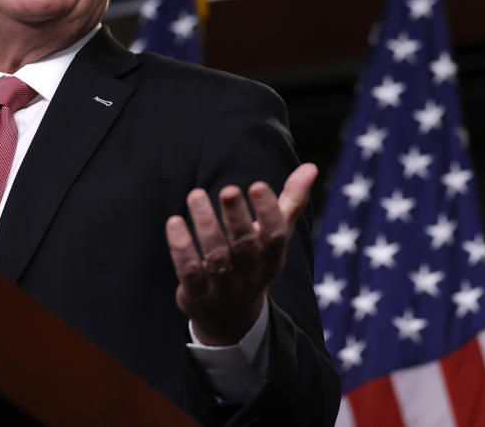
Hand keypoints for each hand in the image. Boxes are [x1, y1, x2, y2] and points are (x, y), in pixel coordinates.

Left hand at [165, 162, 317, 345]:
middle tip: (228, 190)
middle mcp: (250, 275)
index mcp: (272, 258)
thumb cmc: (254, 261)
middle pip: (244, 245)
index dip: (268, 212)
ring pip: (216, 256)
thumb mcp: (275, 236)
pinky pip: (189, 271)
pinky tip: (174, 222)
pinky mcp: (197, 295)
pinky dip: (181, 247)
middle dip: (236, 216)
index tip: (257, 185)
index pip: (275, 235)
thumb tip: (310, 167)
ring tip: (195, 195)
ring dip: (206, 225)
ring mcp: (224, 288)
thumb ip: (291, 201)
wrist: (230, 318)